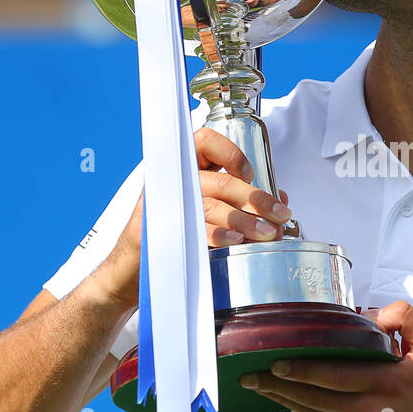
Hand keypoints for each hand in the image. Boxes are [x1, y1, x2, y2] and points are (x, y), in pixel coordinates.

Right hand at [90, 129, 290, 309]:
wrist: (132, 270)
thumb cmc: (174, 237)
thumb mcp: (209, 212)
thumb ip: (242, 201)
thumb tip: (280, 198)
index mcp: (184, 169)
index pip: (205, 141)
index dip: (232, 153)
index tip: (250, 174)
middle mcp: (172, 180)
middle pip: (220, 181)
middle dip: (255, 199)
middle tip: (278, 215)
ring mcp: (162, 203)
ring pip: (211, 205)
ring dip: (244, 220)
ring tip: (265, 233)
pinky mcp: (156, 228)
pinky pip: (194, 228)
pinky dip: (219, 234)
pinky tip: (236, 241)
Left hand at [239, 301, 412, 411]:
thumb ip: (405, 318)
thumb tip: (371, 317)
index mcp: (387, 384)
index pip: (334, 376)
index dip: (302, 371)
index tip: (275, 364)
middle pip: (316, 399)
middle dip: (280, 387)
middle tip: (252, 378)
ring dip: (288, 402)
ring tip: (263, 389)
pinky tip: (295, 402)